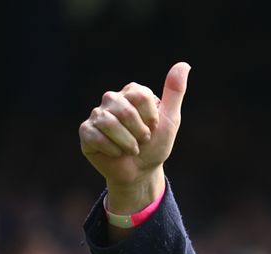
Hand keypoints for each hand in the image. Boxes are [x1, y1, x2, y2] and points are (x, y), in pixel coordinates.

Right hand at [78, 62, 190, 212]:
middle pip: (125, 110)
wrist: (141, 172)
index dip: (151, 118)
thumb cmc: (155, 146)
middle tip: (142, 141)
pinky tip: (116, 153)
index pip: (141, 96)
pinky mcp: (86, 131)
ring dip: (127, 144)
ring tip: (132, 149)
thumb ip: (175, 92)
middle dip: (140, 133)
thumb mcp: (171, 120)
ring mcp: (97, 114)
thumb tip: (184, 64)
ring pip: (109, 123)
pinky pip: (96, 137)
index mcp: (132, 92)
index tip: (153, 128)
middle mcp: (112, 99)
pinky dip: (113, 150)